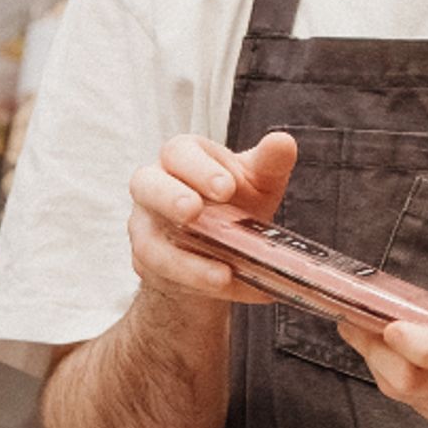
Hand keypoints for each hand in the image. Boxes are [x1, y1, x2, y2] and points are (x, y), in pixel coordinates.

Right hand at [128, 131, 298, 305]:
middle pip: (146, 186)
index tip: (226, 188)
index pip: (179, 152)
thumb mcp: (258, 179)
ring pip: (149, 243)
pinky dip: (199, 284)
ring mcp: (145, 226)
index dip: (200, 169)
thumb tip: (283, 143)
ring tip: (223, 274)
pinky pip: (164, 276)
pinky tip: (228, 285)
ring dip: (186, 261)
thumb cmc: (237, 198)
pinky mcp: (147, 263)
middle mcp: (154, 187)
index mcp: (182, 156)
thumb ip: (270, 161)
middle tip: (193, 212)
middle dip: (170, 198)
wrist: (221, 244)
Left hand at [339, 252, 427, 427]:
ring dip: (376, 358)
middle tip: (353, 317)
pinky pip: (405, 396)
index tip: (391, 325)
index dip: (423, 348)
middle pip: (418, 382)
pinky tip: (379, 343)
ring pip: (403, 391)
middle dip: (378, 350)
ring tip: (357, 324)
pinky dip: (386, 369)